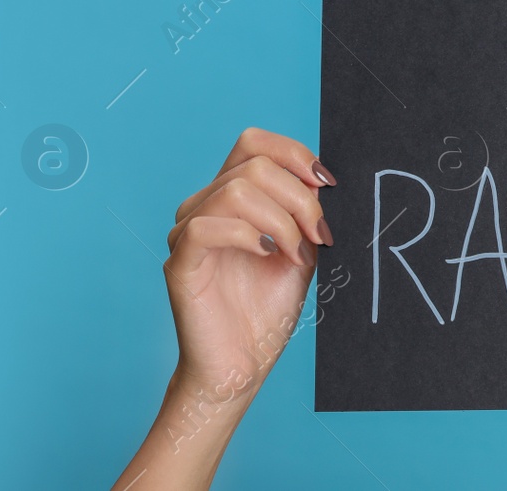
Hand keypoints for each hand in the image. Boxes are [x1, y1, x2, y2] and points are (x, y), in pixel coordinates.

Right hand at [166, 127, 334, 393]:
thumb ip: (306, 210)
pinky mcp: (179, 263)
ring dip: (280, 219)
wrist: (244, 364)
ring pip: (235, 191)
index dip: (294, 153)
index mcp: (232, 196)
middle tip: (319, 235)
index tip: (327, 184)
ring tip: (295, 253)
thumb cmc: (269, 308)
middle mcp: (204, 206)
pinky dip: (247, 235)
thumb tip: (323, 176)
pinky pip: (205, 226)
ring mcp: (187, 232)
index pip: (254, 144)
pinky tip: (268, 254)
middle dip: (299, 197)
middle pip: (254, 165)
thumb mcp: (302, 247)